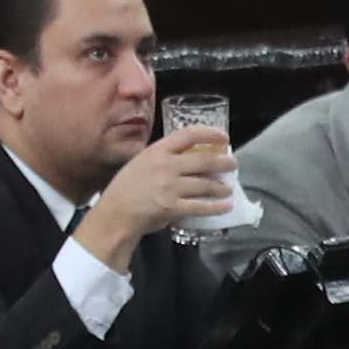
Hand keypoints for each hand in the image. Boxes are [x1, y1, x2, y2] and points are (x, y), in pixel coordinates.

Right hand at [76, 125, 241, 267]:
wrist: (115, 214)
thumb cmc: (127, 188)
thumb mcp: (141, 163)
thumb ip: (163, 157)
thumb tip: (192, 156)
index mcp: (157, 151)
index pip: (189, 134)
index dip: (210, 134)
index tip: (224, 137)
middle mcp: (165, 166)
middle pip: (205, 160)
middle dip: (224, 162)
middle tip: (233, 165)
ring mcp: (170, 187)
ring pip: (206, 184)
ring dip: (222, 187)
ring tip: (227, 188)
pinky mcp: (173, 207)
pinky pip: (202, 206)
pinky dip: (217, 207)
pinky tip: (226, 206)